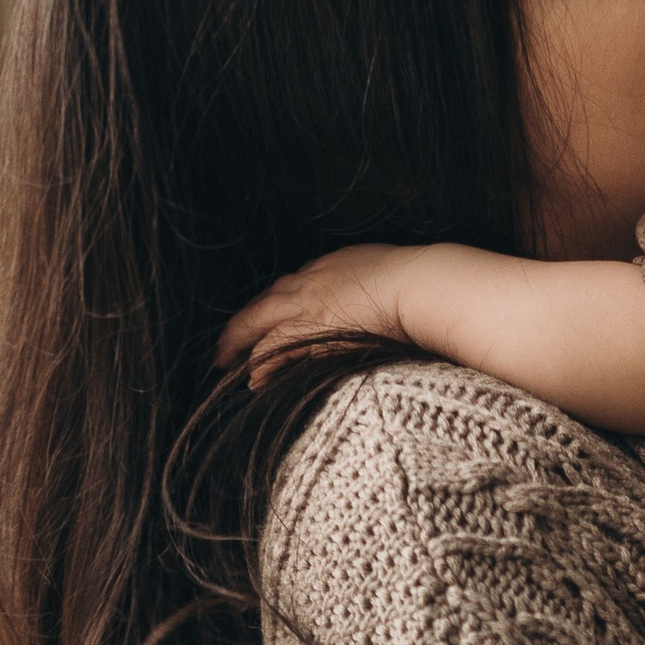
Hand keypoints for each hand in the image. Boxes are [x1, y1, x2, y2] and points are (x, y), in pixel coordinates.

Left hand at [217, 245, 429, 384]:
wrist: (418, 284)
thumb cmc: (416, 279)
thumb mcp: (385, 269)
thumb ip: (368, 283)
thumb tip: (374, 298)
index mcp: (328, 266)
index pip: (290, 287)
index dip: (274, 305)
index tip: (267, 320)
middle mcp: (310, 282)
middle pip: (263, 302)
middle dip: (240, 324)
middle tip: (225, 343)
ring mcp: (308, 305)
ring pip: (259, 322)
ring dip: (239, 343)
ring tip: (228, 363)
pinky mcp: (313, 330)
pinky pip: (276, 348)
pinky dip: (262, 363)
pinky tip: (254, 378)